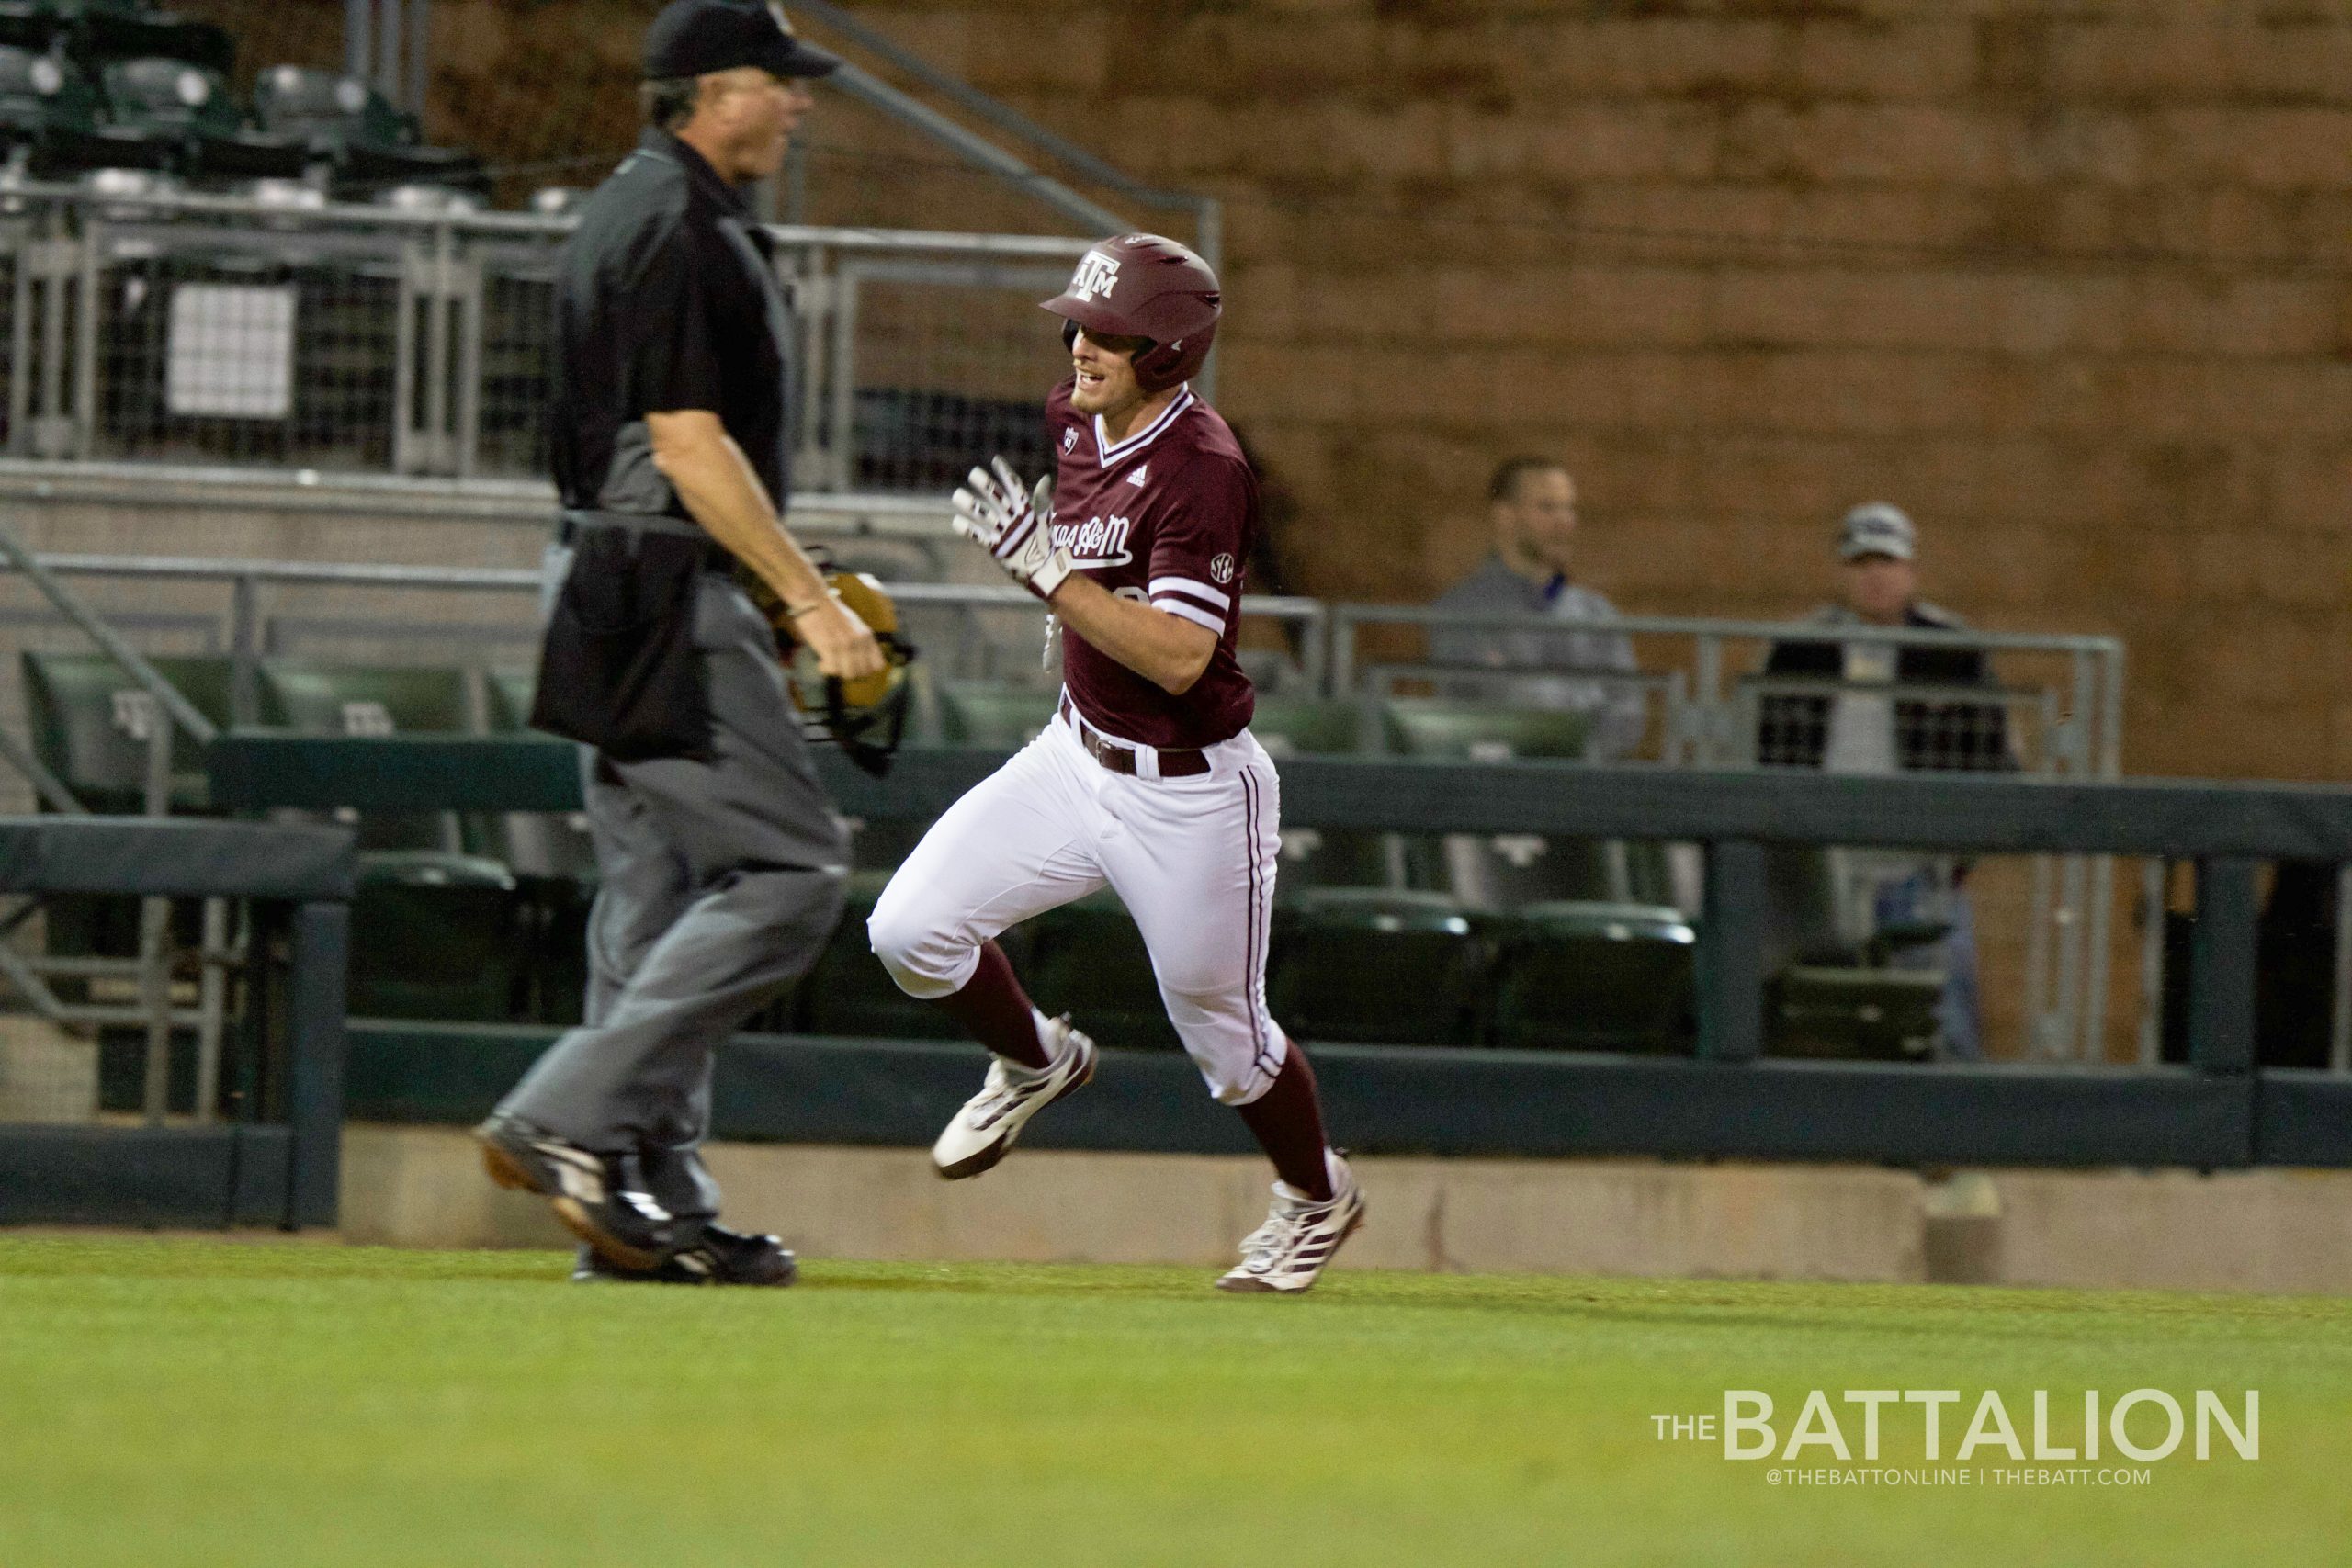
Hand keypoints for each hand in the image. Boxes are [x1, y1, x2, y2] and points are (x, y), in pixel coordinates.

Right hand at [795, 593, 885, 680]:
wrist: (814, 599)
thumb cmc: (830, 612)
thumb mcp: (854, 624)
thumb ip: (861, 640)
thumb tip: (862, 659)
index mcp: (867, 636)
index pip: (878, 665)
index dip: (866, 670)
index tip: (855, 667)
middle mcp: (860, 641)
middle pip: (863, 673)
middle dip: (850, 673)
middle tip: (838, 666)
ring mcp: (845, 645)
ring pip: (848, 674)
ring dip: (837, 672)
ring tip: (828, 663)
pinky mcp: (830, 647)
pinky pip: (832, 670)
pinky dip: (825, 669)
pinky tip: (820, 662)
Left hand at [952, 456, 1071, 600]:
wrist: (1045, 572)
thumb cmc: (1044, 543)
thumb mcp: (1044, 518)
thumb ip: (1041, 498)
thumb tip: (1046, 478)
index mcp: (1027, 511)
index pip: (1015, 488)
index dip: (1005, 474)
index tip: (995, 461)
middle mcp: (1015, 520)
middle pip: (999, 499)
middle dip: (986, 486)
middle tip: (973, 473)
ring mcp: (1006, 534)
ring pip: (986, 516)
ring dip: (971, 505)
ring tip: (956, 495)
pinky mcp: (997, 549)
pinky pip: (980, 537)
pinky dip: (968, 529)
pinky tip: (955, 520)